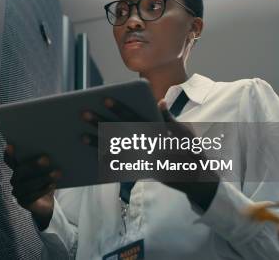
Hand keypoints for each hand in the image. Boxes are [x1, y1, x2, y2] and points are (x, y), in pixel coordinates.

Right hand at [4, 145, 60, 230]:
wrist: (46, 202)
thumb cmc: (45, 181)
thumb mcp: (45, 170)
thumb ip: (43, 161)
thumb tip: (50, 151)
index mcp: (17, 169)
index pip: (9, 160)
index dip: (9, 154)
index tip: (11, 145)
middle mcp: (15, 179)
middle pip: (19, 171)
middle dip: (33, 165)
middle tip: (47, 159)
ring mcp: (17, 191)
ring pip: (27, 185)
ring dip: (42, 178)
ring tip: (56, 173)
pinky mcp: (23, 202)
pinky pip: (32, 196)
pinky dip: (43, 190)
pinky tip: (52, 185)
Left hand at [81, 98, 217, 209]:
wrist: (197, 179)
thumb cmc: (190, 151)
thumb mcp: (183, 131)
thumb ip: (167, 118)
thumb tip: (158, 101)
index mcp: (158, 132)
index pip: (135, 117)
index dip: (119, 108)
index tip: (105, 99)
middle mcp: (148, 146)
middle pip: (119, 132)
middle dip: (101, 123)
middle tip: (83, 113)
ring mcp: (144, 161)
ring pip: (116, 150)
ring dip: (98, 143)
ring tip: (82, 136)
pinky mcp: (141, 173)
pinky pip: (121, 167)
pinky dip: (108, 162)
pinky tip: (95, 156)